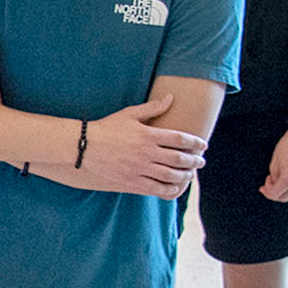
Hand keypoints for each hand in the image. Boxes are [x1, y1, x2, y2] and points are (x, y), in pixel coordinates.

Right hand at [60, 95, 206, 195]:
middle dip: (194, 161)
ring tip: (190, 175)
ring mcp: (139, 169)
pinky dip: (168, 190)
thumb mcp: (130, 113)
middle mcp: (146, 153)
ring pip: (170, 175)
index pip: (180, 139)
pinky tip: (175, 188)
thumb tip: (171, 97)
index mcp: (148, 134)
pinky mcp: (131, 182)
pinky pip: (155, 189)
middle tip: (201, 162)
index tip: (203, 145)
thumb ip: (153, 107)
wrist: (84, 146)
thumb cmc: (107, 127)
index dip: (195, 142)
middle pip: (179, 158)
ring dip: (184, 176)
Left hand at [262, 130, 287, 203]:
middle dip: (274, 192)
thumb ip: (273, 179)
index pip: (274, 195)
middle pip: (284, 198)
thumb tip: (274, 186)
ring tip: (281, 177)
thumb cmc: (287, 146)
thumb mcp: (274, 163)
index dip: (266, 192)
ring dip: (285, 189)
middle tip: (269, 183)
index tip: (263, 186)